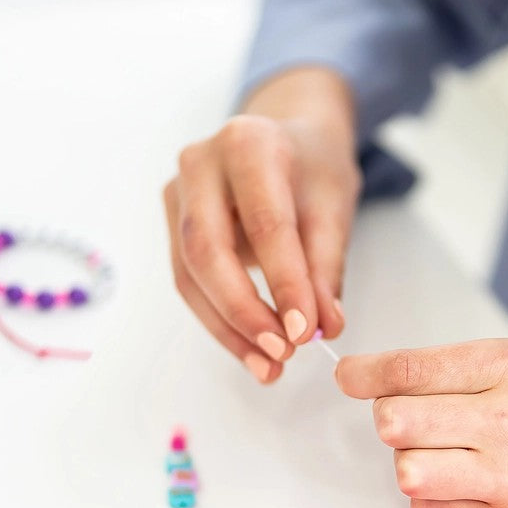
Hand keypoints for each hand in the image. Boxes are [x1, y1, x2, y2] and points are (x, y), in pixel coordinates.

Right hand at [164, 69, 360, 382]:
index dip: (284, 284)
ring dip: (229, 330)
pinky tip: (251, 351)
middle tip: (281, 353)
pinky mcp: (173, 226)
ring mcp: (178, 194)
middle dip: (244, 313)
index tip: (304, 332)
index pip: (265, 224)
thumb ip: (326, 270)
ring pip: (190, 275)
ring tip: (269, 366)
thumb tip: (323, 327)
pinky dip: (221, 324)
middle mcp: (200, 163)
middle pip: (207, 251)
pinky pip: (189, 284)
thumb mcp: (334, 209)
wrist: (289, 140)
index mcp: (249, 144)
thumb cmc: (312, 170)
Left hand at [336, 339, 507, 507]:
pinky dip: (435, 505)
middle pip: (394, 421)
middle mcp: (505, 417)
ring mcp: (504, 475)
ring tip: (448, 465)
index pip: (410, 368)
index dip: (365, 374)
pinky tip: (468, 495)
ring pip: (405, 470)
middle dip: (393, 426)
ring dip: (414, 469)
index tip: (348, 377)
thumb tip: (383, 385)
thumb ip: (462, 377)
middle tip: (417, 429)